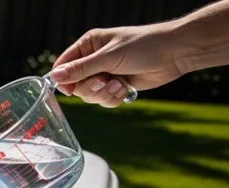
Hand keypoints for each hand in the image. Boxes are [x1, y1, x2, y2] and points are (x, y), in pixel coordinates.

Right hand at [50, 24, 187, 107]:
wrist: (174, 53)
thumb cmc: (144, 46)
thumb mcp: (109, 57)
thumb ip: (81, 69)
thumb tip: (54, 77)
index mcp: (89, 45)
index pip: (63, 65)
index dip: (64, 80)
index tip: (70, 90)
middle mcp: (94, 60)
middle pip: (76, 85)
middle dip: (91, 88)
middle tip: (105, 82)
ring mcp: (105, 73)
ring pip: (90, 95)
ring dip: (104, 94)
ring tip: (119, 84)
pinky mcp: (116, 86)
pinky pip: (104, 100)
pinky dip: (113, 98)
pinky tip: (125, 88)